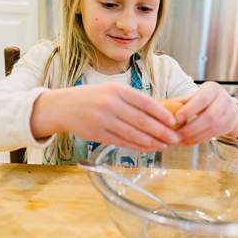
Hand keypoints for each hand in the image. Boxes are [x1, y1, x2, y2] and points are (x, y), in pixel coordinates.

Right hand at [31, 83, 179, 151]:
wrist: (61, 107)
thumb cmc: (92, 98)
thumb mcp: (112, 91)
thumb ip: (132, 100)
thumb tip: (160, 112)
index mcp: (117, 90)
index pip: (146, 102)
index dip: (162, 114)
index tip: (174, 121)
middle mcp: (111, 104)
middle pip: (142, 120)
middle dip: (162, 131)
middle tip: (175, 137)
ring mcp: (103, 120)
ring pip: (134, 134)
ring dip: (152, 141)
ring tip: (165, 145)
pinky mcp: (97, 134)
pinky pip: (122, 142)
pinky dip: (138, 146)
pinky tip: (149, 148)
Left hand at [167, 82, 237, 145]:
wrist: (228, 107)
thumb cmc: (206, 100)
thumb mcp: (195, 96)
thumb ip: (181, 102)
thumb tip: (160, 107)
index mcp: (213, 89)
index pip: (202, 99)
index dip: (189, 110)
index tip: (176, 119)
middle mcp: (224, 100)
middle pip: (210, 116)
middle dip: (191, 128)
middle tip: (176, 135)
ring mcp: (229, 114)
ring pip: (213, 128)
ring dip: (194, 136)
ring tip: (180, 141)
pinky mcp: (229, 126)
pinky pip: (213, 135)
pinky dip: (199, 140)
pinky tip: (187, 142)